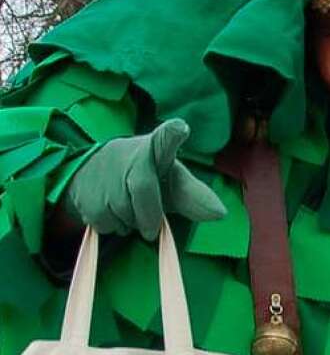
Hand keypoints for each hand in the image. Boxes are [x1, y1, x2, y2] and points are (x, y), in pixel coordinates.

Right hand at [63, 118, 225, 239]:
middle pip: (143, 192)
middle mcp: (128, 154)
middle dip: (149, 215)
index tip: (181, 127)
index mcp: (156, 149)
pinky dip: (113, 226)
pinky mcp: (83, 191)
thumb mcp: (170, 183)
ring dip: (130, 222)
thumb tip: (221, 213)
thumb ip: (192, 197)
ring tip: (126, 205)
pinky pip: (106, 224)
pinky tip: (110, 210)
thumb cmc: (144, 179)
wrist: (95, 175)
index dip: (172, 134)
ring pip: (124, 214)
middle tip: (149, 218)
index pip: (165, 139)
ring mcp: (104, 171)